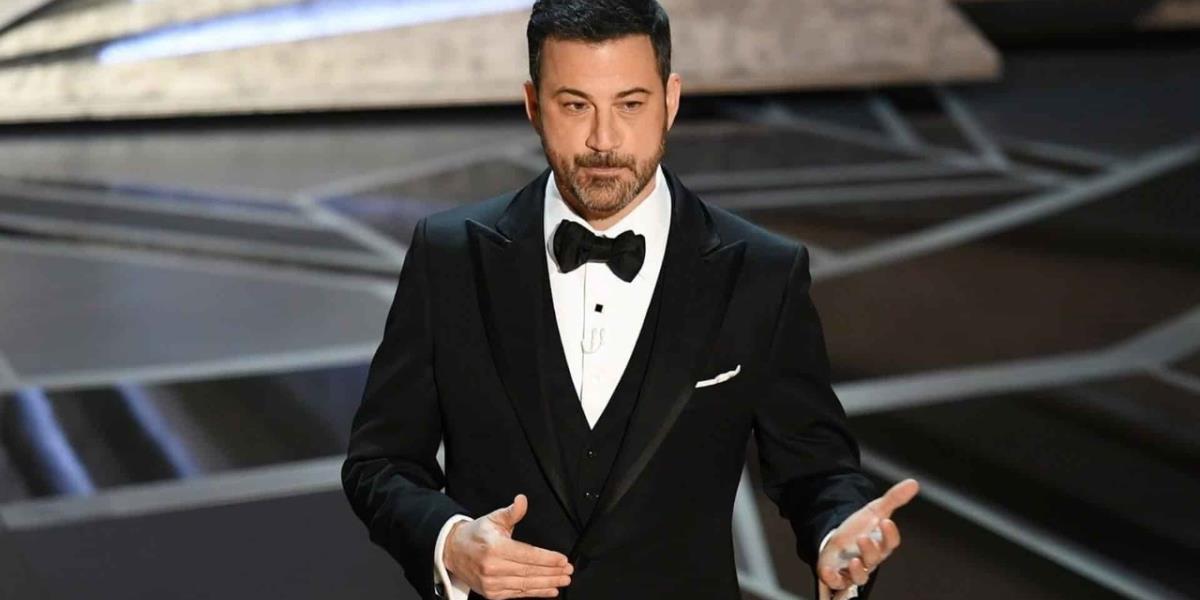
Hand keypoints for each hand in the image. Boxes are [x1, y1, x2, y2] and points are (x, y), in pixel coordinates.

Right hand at [443, 494, 572, 598]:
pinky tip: (550, 590)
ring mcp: (491, 583)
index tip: (562, 559)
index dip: (547, 558)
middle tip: (568, 571)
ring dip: (547, 583)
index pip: (527, 554)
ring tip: (563, 580)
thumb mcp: (493, 519)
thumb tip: (522, 500)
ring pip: (525, 585)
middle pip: (529, 571)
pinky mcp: (492, 593)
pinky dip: (535, 593)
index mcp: (494, 547)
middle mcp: (492, 567)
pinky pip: (517, 593)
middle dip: (552, 572)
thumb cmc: (476, 534)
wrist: (453, 552)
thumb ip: (511, 512)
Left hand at [817, 478, 918, 591]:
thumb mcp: (875, 510)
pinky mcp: (838, 575)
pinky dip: (833, 578)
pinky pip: (837, 582)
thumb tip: (913, 483)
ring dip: (858, 570)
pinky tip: (829, 571)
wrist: (839, 540)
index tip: (885, 522)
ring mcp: (854, 569)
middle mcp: (870, 559)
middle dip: (870, 550)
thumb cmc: (860, 528)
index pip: (890, 542)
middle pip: (875, 559)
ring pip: (861, 576)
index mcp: (881, 544)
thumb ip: (894, 498)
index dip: (890, 534)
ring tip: (853, 560)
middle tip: (863, 538)